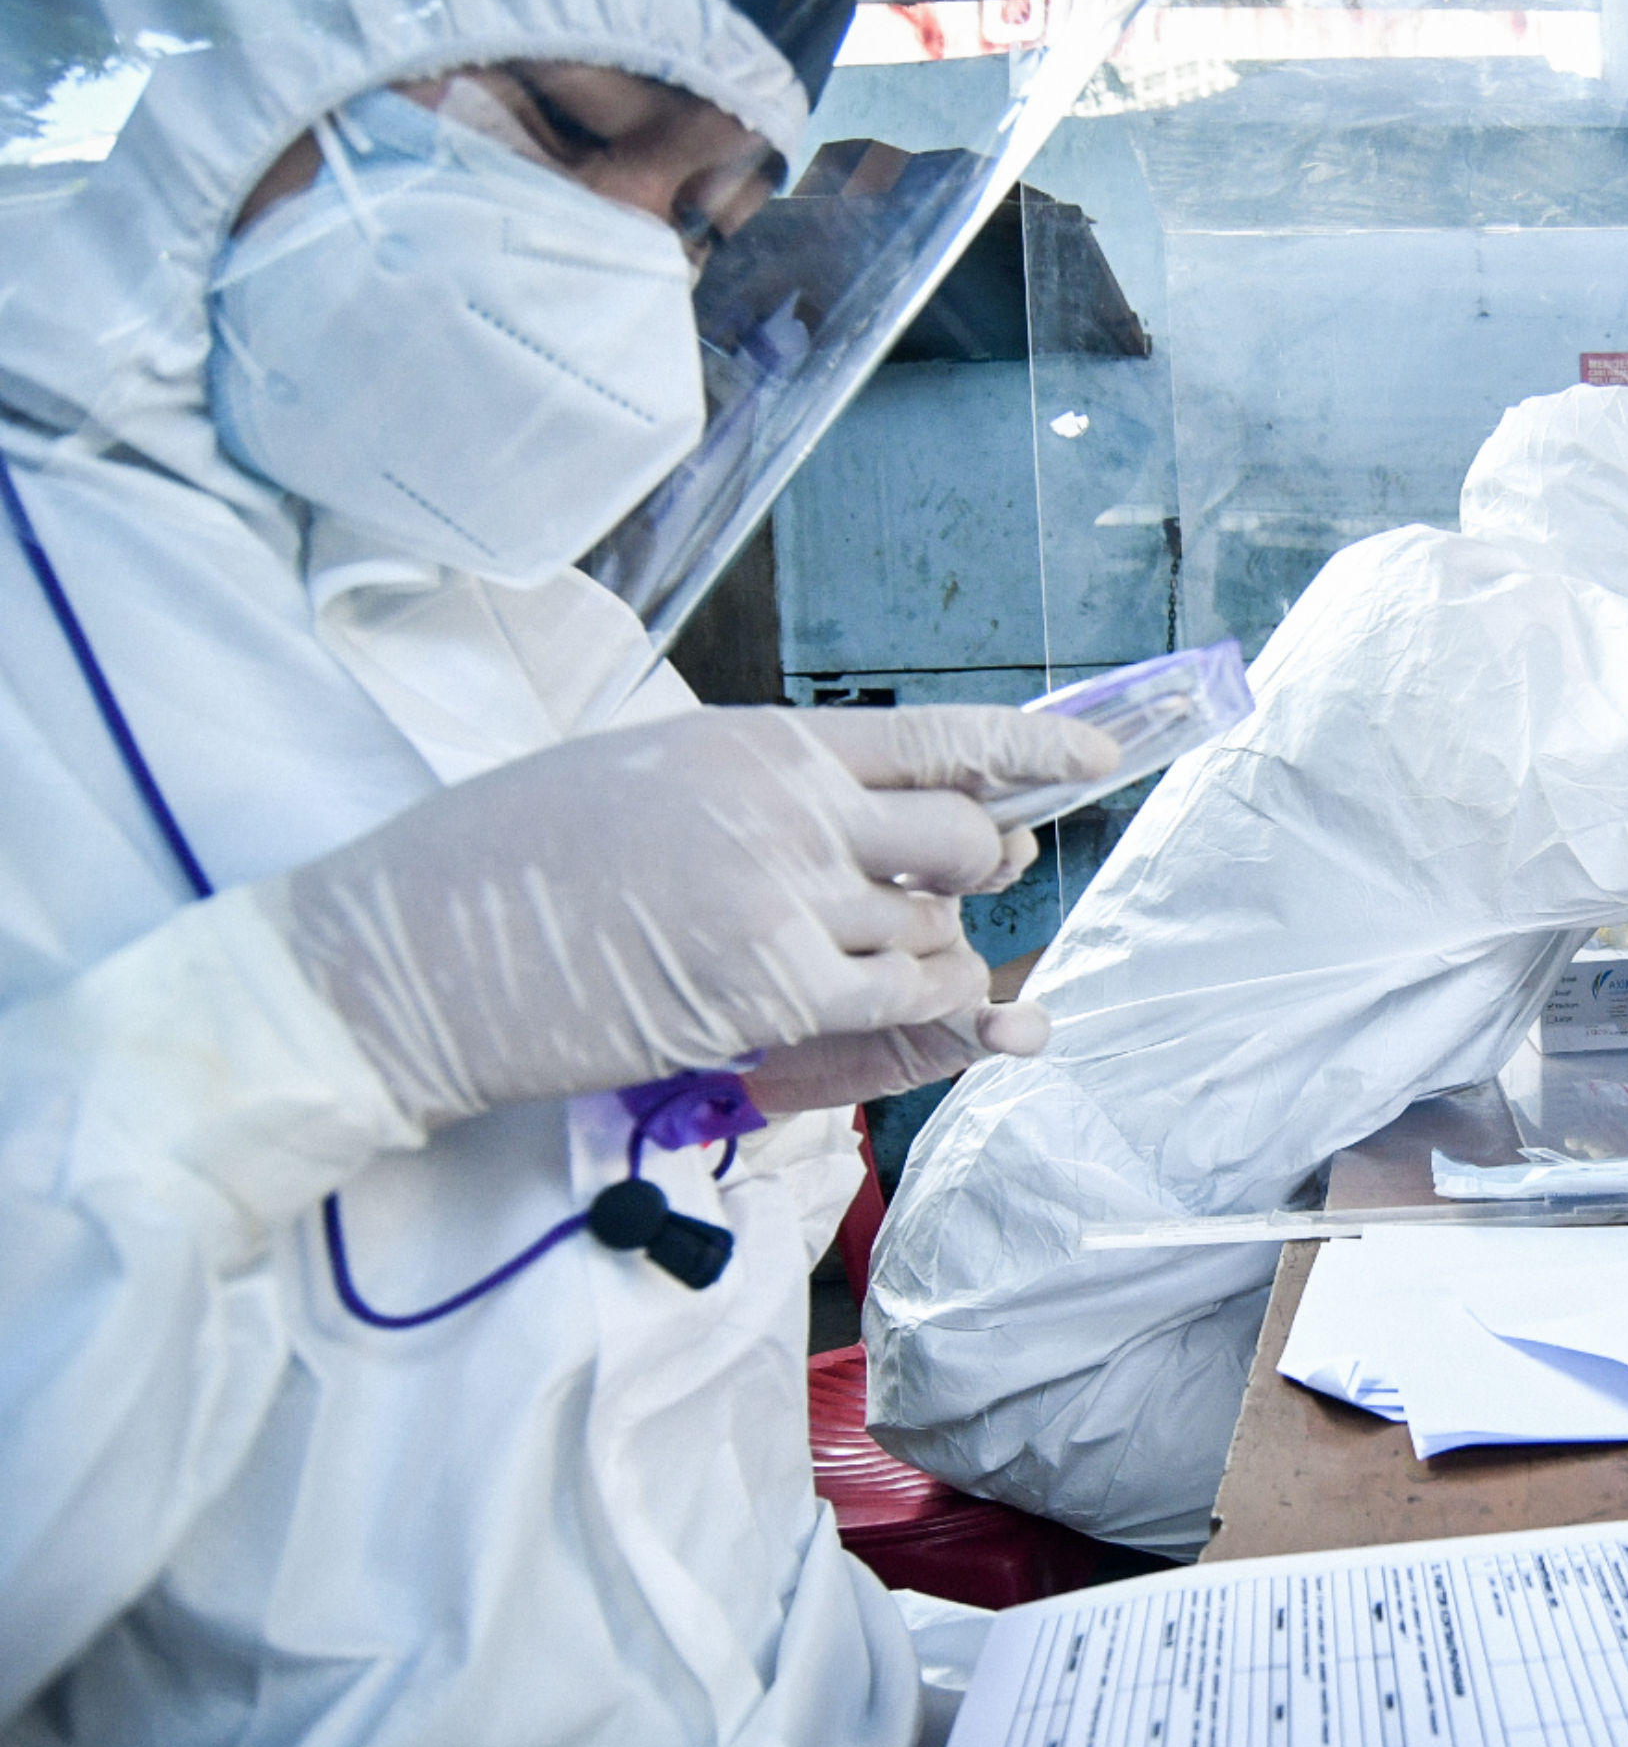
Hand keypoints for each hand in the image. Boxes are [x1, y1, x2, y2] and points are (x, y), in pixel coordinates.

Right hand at [255, 705, 1116, 1128]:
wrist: (414, 952)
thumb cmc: (504, 863)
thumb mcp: (644, 774)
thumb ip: (758, 788)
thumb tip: (856, 809)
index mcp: (757, 742)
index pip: (933, 735)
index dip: (1029, 745)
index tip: (1095, 754)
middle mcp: (786, 808)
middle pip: (958, 835)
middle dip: (976, 867)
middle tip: (957, 884)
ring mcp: (783, 898)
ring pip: (930, 929)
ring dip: (923, 953)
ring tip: (856, 956)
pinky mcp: (767, 989)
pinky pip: (892, 998)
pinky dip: (901, 1010)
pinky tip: (854, 1003)